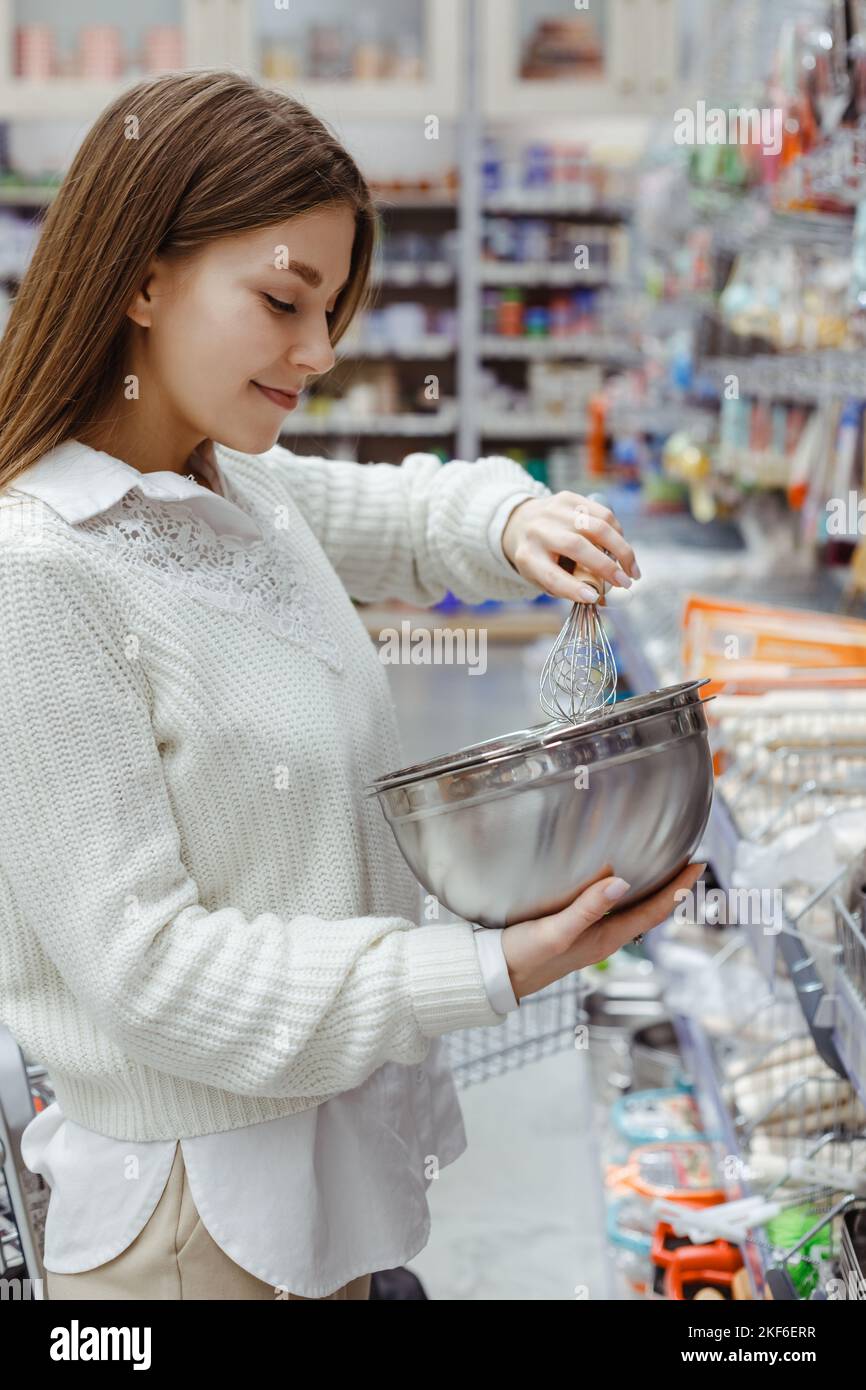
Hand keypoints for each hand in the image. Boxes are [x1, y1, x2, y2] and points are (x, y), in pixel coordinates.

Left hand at [501, 492, 639, 600]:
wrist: (522, 522)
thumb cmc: (539, 558)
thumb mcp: (542, 578)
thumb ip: (567, 588)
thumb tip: (599, 597)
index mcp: (527, 556)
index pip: (551, 575)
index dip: (573, 588)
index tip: (595, 597)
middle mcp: (538, 531)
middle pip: (576, 547)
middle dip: (606, 567)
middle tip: (625, 583)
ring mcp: (553, 511)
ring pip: (596, 526)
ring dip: (621, 549)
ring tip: (632, 569)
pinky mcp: (568, 497)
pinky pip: (602, 513)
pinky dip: (618, 532)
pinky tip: (623, 548)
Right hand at [501, 861, 705, 1000]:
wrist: (495, 975)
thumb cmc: (523, 957)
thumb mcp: (555, 932)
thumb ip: (586, 908)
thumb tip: (621, 882)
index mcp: (606, 938)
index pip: (654, 911)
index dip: (678, 889)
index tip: (698, 866)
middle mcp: (603, 937)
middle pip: (649, 910)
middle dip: (671, 887)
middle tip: (688, 862)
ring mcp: (589, 934)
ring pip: (631, 909)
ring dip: (649, 889)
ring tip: (662, 867)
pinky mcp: (572, 929)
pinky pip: (609, 908)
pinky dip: (622, 891)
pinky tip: (613, 880)